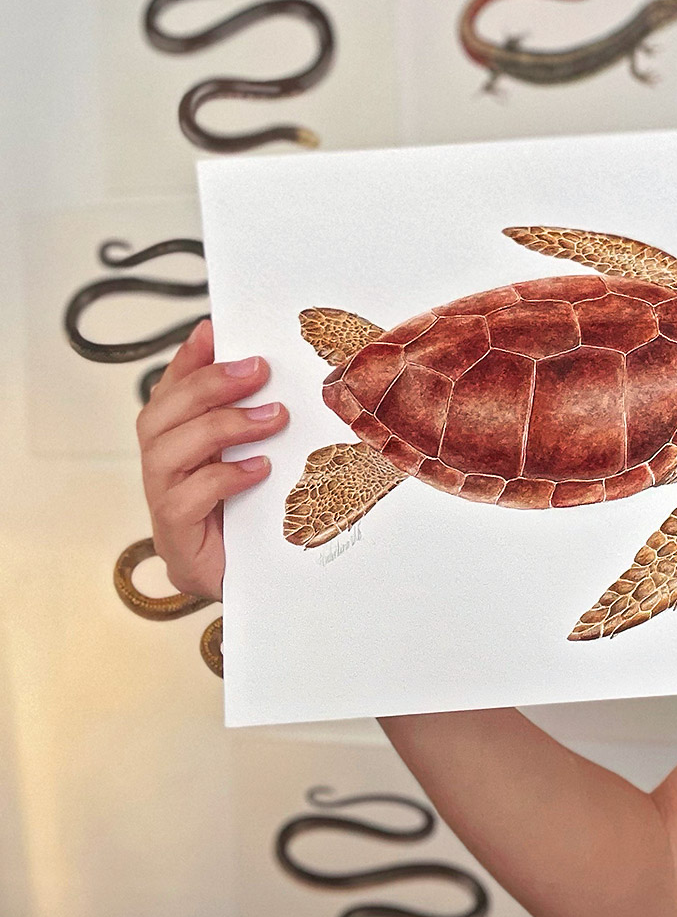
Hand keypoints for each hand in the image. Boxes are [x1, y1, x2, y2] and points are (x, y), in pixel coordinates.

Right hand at [134, 318, 288, 600]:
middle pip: (160, 416)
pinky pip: (183, 500)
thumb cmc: (261, 517)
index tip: (213, 329)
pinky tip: (258, 469)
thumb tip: (276, 372)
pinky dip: (221, 478)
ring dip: (219, 426)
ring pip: (166, 452)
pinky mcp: (178, 541)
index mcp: (180, 446)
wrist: (258, 586)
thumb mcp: (267, 459)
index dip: (186, 361)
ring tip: (272, 417)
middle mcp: (163, 471)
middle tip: (257, 370)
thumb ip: (262, 422)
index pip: (170, 393)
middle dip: (207, 386)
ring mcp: (164, 507)